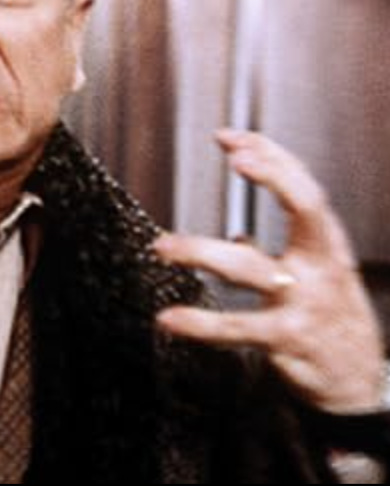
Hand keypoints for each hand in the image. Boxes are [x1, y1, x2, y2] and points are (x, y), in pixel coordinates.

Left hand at [154, 129, 385, 413]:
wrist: (357, 384)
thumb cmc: (330, 316)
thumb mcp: (317, 271)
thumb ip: (279, 242)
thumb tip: (237, 226)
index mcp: (326, 245)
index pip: (304, 187)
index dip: (271, 156)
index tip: (229, 136)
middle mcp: (320, 266)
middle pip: (305, 209)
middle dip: (274, 176)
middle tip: (236, 157)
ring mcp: (304, 302)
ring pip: (250, 268)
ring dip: (201, 252)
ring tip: (162, 247)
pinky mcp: (287, 340)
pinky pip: (237, 328)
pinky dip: (200, 323)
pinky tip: (169, 319)